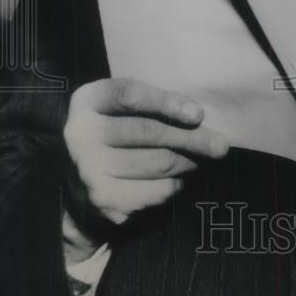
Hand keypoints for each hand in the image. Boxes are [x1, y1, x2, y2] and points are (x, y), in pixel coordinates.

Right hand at [63, 78, 229, 251]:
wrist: (75, 187)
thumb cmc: (112, 135)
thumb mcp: (119, 110)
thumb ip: (150, 105)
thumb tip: (199, 117)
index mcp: (87, 100)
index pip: (130, 95)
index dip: (167, 103)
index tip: (198, 114)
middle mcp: (81, 134)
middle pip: (149, 132)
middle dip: (192, 139)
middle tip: (221, 146)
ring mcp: (89, 169)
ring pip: (157, 163)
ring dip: (188, 162)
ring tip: (201, 160)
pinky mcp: (103, 199)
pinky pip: (155, 191)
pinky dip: (173, 185)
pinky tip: (177, 180)